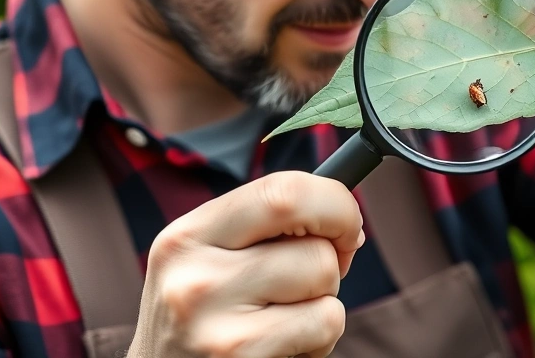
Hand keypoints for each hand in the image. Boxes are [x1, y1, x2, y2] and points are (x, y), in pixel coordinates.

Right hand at [127, 171, 363, 357]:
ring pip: (326, 286)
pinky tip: (283, 349)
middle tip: (320, 278)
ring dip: (324, 305)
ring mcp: (214, 325)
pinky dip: (320, 339)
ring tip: (285, 322)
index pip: (282, 192)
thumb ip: (266, 231)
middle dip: (334, 262)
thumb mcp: (212, 264)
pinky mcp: (239, 357)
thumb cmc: (208, 320)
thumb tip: (348, 222)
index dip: (334, 203)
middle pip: (315, 248)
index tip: (347, 224)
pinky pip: (324, 328)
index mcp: (187, 237)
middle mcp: (193, 276)